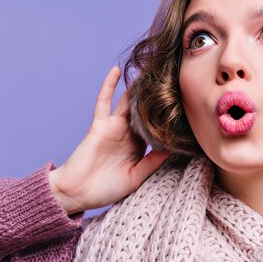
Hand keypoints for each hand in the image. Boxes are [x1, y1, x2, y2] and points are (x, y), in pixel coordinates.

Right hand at [49, 66, 169, 213]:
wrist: (77, 193)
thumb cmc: (106, 189)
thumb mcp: (136, 177)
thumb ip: (153, 162)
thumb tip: (174, 147)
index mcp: (139, 146)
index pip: (157, 127)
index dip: (169, 117)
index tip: (186, 104)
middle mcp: (127, 133)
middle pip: (144, 110)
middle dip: (156, 96)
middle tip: (172, 77)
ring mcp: (113, 127)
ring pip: (128, 102)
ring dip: (137, 86)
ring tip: (150, 68)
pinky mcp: (99, 125)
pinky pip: (103, 102)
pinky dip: (108, 86)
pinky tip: (116, 70)